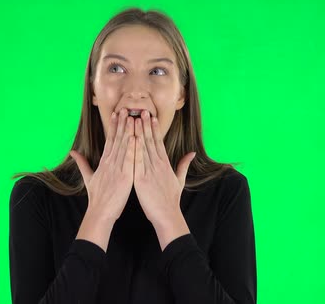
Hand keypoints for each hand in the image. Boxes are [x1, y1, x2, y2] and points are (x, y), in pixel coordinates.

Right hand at [70, 108, 134, 221]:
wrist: (100, 213)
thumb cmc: (97, 198)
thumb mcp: (88, 178)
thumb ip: (82, 163)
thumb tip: (72, 152)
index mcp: (104, 162)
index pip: (109, 140)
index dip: (113, 126)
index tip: (116, 114)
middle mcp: (110, 163)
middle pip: (117, 139)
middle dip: (122, 124)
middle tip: (126, 109)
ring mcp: (117, 169)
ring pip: (124, 146)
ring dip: (128, 131)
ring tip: (132, 117)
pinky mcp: (124, 177)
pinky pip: (130, 160)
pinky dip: (133, 148)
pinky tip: (136, 137)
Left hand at [133, 110, 195, 224]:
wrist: (167, 215)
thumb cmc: (171, 200)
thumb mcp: (180, 180)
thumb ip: (184, 165)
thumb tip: (192, 153)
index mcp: (165, 164)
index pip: (158, 142)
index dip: (154, 128)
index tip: (151, 116)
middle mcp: (158, 165)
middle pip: (150, 141)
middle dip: (145, 125)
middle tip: (142, 110)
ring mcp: (150, 171)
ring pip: (143, 148)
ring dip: (138, 132)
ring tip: (134, 118)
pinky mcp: (142, 180)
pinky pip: (137, 162)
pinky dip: (134, 149)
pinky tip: (131, 139)